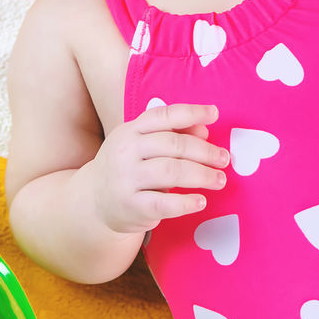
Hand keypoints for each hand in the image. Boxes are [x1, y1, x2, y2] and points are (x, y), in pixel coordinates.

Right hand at [90, 103, 229, 234]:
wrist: (94, 201)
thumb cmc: (128, 168)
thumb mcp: (143, 145)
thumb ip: (173, 134)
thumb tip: (205, 128)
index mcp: (130, 130)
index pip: (163, 116)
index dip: (191, 112)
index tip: (214, 113)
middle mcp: (126, 151)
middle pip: (172, 145)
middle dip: (204, 151)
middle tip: (224, 158)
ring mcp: (126, 179)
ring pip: (171, 172)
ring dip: (201, 175)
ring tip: (219, 179)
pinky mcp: (131, 206)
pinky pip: (163, 203)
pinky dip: (185, 202)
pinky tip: (201, 201)